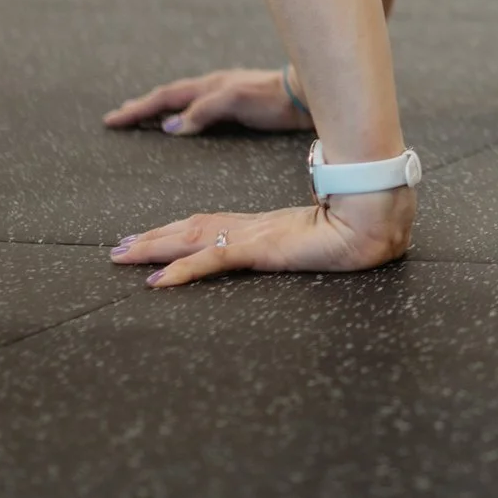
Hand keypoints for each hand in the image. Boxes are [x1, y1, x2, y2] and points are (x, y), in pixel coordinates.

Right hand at [104, 67, 310, 135]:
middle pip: (168, 95)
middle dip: (141, 106)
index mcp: (208, 86)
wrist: (304, 95)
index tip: (112, 120)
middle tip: (118, 117)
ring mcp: (224, 92)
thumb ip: (204, 111)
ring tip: (142, 114)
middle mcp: (212, 86)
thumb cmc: (273, 99)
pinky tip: (183, 118)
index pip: (164, 98)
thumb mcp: (236, 102)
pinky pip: (197, 105)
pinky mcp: (236, 102)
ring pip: (182, 99)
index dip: (137, 109)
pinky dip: (180, 111)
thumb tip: (169, 126)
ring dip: (159, 107)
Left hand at [111, 187, 416, 285]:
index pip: (215, 225)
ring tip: (122, 256)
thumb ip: (318, 238)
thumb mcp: (331, 238)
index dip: (181, 231)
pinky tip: (157, 280)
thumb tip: (325, 239)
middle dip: (154, 239)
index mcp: (269, 226)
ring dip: (155, 248)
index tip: (153, 238)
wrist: (379, 217)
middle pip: (194, 228)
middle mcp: (256, 226)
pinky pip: (213, 260)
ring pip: (194, 239)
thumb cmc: (367, 223)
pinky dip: (182, 270)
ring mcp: (257, 235)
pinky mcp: (261, 247)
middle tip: (118, 248)